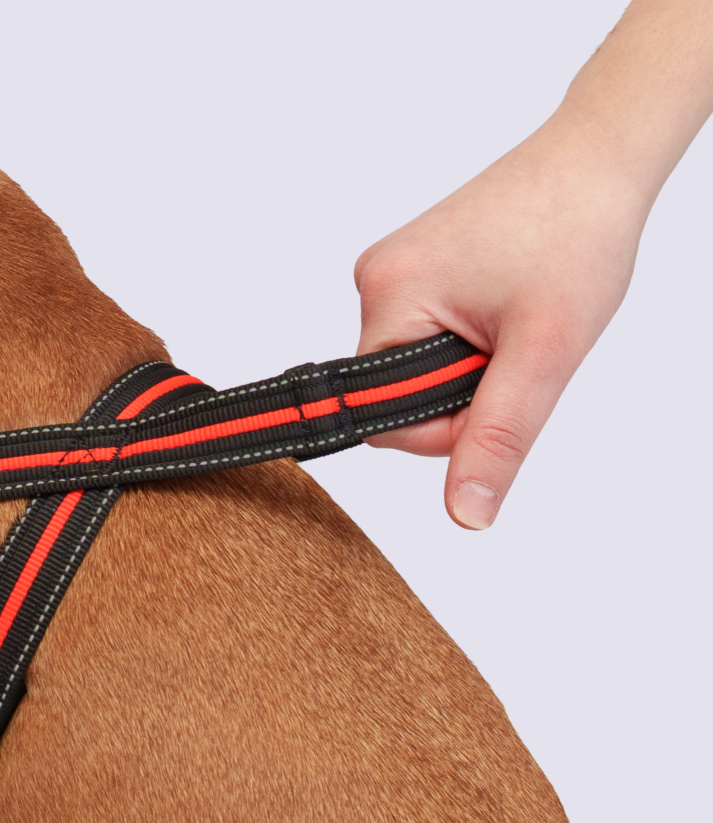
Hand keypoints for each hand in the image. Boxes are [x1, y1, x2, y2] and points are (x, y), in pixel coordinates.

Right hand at [354, 115, 648, 527]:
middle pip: (396, 396)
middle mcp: (374, 280)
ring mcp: (390, 273)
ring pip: (412, 371)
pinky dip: (462, 344)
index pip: (384, 417)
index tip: (500, 384)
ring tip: (514, 323)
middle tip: (516, 351)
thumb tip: (466, 512)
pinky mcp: (411, 270)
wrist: (596, 161)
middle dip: (459, 392)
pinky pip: (422, 340)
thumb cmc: (576, 232)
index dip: (446, 425)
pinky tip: (499, 312)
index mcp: (389, 295)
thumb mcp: (544, 352)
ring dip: (464, 368)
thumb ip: (498, 437)